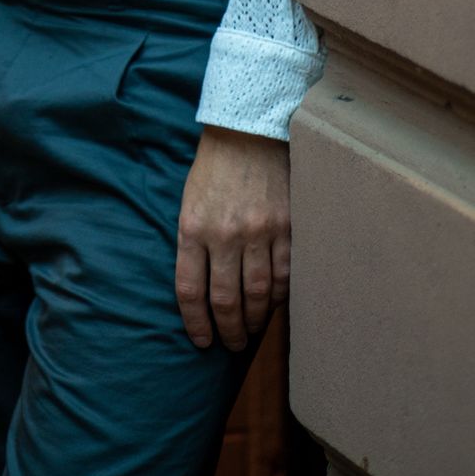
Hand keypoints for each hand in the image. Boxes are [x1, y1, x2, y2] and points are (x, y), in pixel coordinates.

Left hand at [175, 125, 289, 350]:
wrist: (248, 130)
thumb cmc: (214, 169)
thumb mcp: (189, 202)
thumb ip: (194, 244)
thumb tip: (203, 290)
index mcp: (193, 227)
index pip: (190, 291)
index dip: (196, 324)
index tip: (202, 342)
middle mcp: (225, 234)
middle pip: (226, 301)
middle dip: (228, 331)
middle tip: (231, 344)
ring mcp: (259, 232)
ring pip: (258, 295)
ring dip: (255, 321)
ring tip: (251, 332)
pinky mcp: (287, 228)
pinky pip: (284, 276)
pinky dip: (279, 298)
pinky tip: (273, 306)